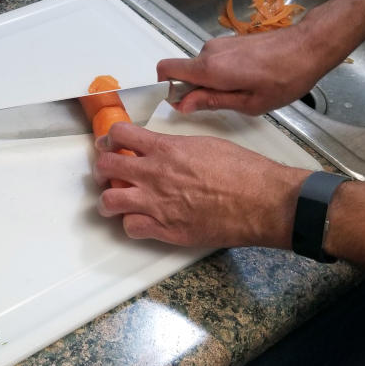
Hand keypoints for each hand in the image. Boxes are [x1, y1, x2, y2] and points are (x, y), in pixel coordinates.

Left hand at [93, 122, 307, 248]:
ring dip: (109, 200)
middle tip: (108, 172)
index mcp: (165, 149)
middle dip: (102, 168)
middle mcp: (155, 175)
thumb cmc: (243, 171)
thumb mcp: (206, 143)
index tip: (111, 144)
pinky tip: (140, 221)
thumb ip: (177, 146)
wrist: (262, 201)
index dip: (110, 139)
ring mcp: (157, 204)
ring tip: (117, 200)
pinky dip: (131, 224)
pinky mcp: (166, 229)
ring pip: (109, 201)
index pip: (119, 135)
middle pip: (106, 166)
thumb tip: (163, 149)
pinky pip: (130, 228)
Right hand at [157, 23, 335, 115]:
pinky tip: (248, 80)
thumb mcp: (249, 103)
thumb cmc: (284, 78)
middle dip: (195, 90)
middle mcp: (208, 52)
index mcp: (209, 68)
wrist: (310, 46)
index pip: (166, 70)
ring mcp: (219, 44)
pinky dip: (222, 73)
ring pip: (201, 68)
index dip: (168, 89)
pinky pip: (214, 61)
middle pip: (184, 72)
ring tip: (243, 91)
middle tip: (225, 103)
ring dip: (212, 82)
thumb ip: (212, 102)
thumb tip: (183, 104)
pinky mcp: (230, 41)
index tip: (185, 104)